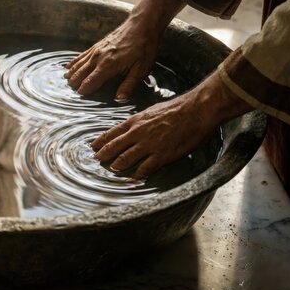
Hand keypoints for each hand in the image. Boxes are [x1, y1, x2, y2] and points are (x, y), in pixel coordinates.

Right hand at [65, 0, 184, 98]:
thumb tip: (120, 98)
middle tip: (71, 92)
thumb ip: (129, 84)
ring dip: (72, 73)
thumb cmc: (144, 46)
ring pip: (79, 64)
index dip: (84, 90)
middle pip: (80, 73)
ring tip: (66, 81)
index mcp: (108, 65)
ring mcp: (96, 50)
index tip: (80, 97)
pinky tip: (68, 66)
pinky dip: (74, 62)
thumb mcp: (142, 68)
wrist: (142, 24)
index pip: (90, 81)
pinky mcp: (97, 45)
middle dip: (74, 83)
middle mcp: (98, 57)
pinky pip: (81, 55)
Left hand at [91, 72, 251, 177]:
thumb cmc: (177, 108)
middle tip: (96, 160)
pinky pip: (144, 169)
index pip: (112, 133)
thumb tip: (133, 126)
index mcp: (136, 121)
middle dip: (103, 155)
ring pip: (125, 159)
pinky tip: (130, 180)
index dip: (101, 141)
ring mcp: (148, 145)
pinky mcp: (161, 156)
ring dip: (116, 166)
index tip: (93, 146)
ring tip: (110, 170)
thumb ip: (141, 121)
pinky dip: (135, 176)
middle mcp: (138, 134)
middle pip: (114, 147)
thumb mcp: (152, 111)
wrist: (195, 110)